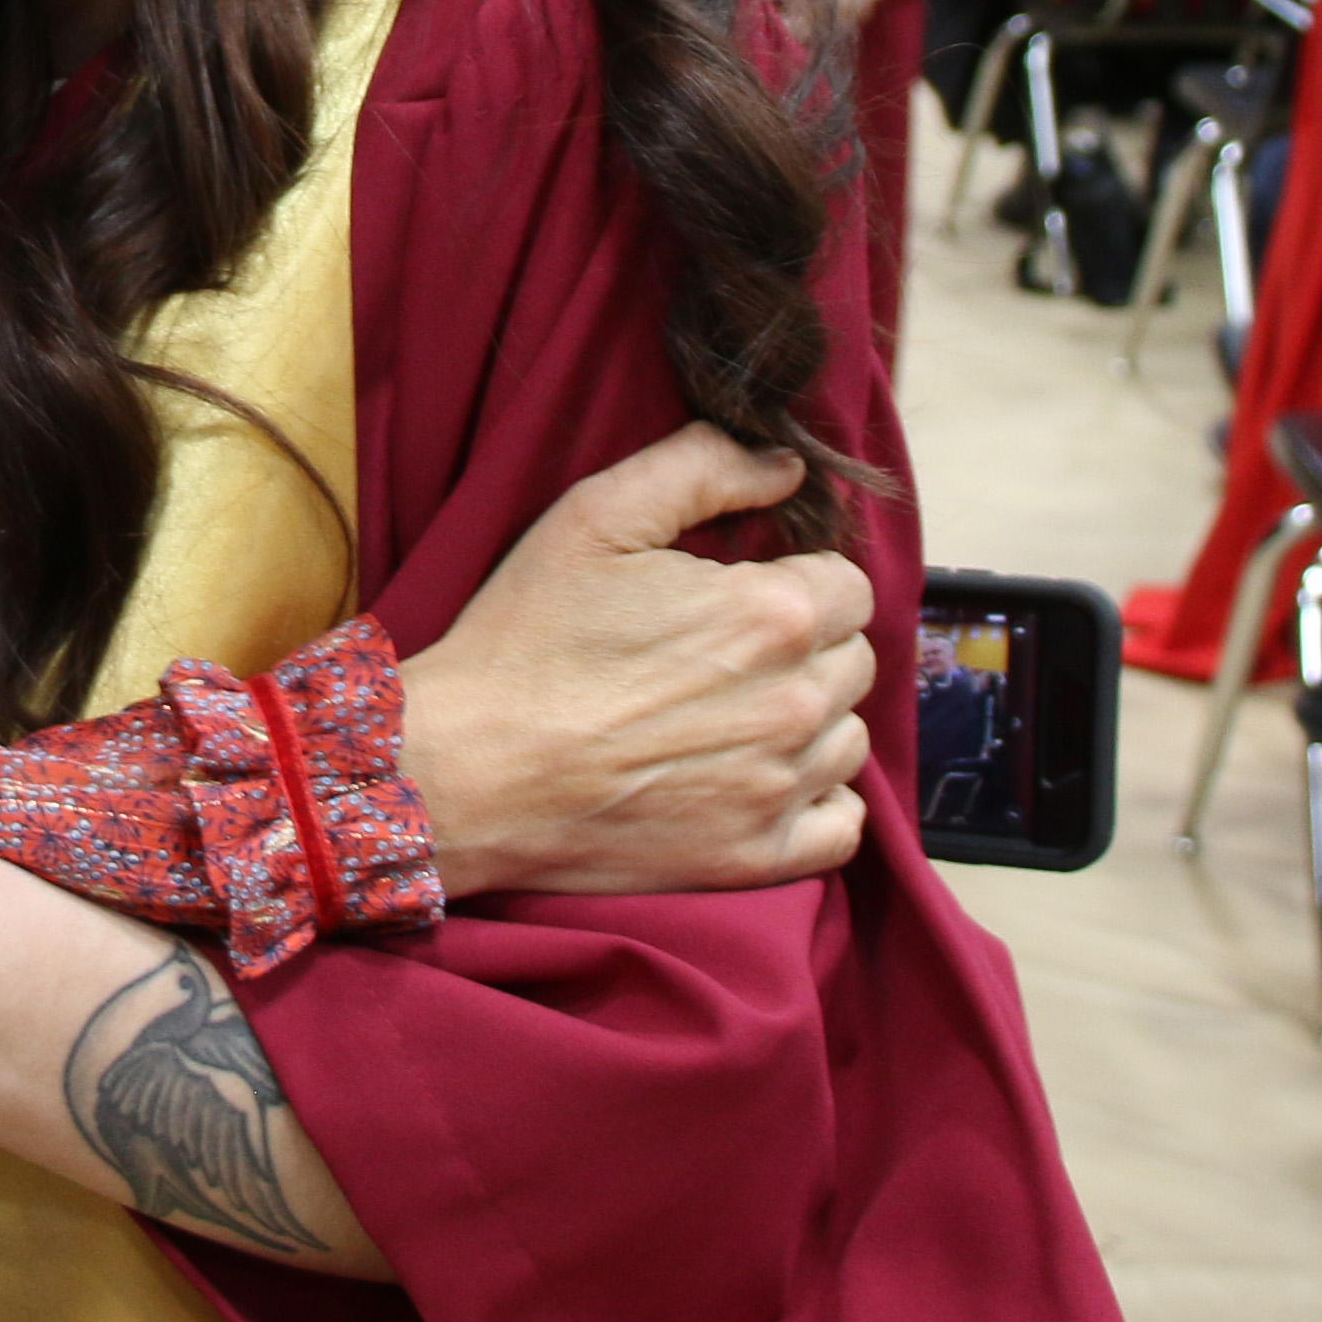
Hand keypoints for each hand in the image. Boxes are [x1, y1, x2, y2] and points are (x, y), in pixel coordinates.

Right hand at [396, 424, 874, 897]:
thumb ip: (702, 467)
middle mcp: (794, 702)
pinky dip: (815, 801)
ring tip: (729, 712)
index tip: (740, 591)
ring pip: (848, 737)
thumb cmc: (525, 640)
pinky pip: (842, 825)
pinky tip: (757, 776)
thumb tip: (785, 465)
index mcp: (771, 613)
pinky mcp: (757, 856)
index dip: (796, 578)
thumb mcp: (595, 518)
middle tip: (722, 650)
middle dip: (804, 645)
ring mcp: (781, 787)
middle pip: (853, 659)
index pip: (849, 585)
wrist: (468, 770)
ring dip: (808, 719)